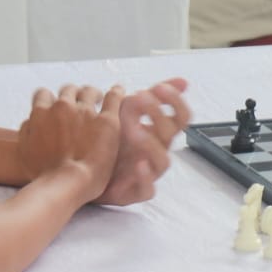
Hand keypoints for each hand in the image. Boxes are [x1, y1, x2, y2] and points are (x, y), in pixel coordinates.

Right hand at [16, 84, 122, 187]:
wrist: (66, 183)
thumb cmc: (44, 173)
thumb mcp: (24, 151)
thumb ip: (26, 131)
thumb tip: (31, 121)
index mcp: (41, 113)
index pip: (43, 94)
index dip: (50, 100)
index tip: (55, 106)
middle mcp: (63, 107)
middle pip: (68, 90)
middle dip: (72, 96)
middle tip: (78, 103)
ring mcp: (86, 112)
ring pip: (89, 91)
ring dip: (92, 94)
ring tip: (97, 100)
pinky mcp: (107, 120)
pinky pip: (114, 97)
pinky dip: (117, 92)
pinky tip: (119, 91)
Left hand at [98, 78, 191, 204]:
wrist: (88, 169)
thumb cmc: (114, 139)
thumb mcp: (130, 111)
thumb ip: (153, 95)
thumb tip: (183, 80)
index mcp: (161, 132)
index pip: (181, 116)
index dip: (175, 101)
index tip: (159, 87)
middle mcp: (158, 150)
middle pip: (170, 133)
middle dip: (156, 113)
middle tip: (138, 98)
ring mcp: (149, 171)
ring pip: (162, 160)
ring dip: (150, 143)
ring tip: (133, 130)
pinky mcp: (136, 191)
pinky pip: (148, 188)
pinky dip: (145, 177)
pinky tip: (137, 164)